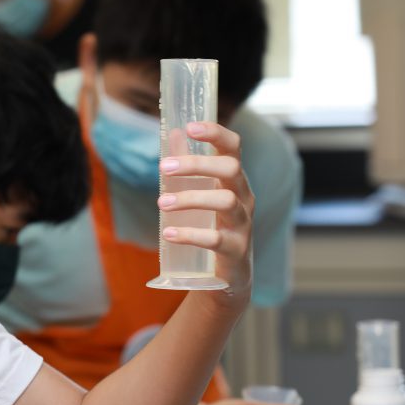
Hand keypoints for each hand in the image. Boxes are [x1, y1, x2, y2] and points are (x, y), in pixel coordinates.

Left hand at [158, 122, 254, 311]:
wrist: (228, 277)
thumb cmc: (213, 227)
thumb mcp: (202, 194)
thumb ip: (189, 166)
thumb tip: (174, 132)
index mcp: (234, 181)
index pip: (234, 148)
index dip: (216, 133)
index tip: (190, 127)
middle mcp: (244, 198)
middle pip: (230, 170)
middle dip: (197, 165)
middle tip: (163, 167)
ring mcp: (243, 225)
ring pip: (225, 202)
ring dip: (190, 199)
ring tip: (161, 203)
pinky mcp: (236, 251)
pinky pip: (215, 239)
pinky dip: (190, 235)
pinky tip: (168, 234)